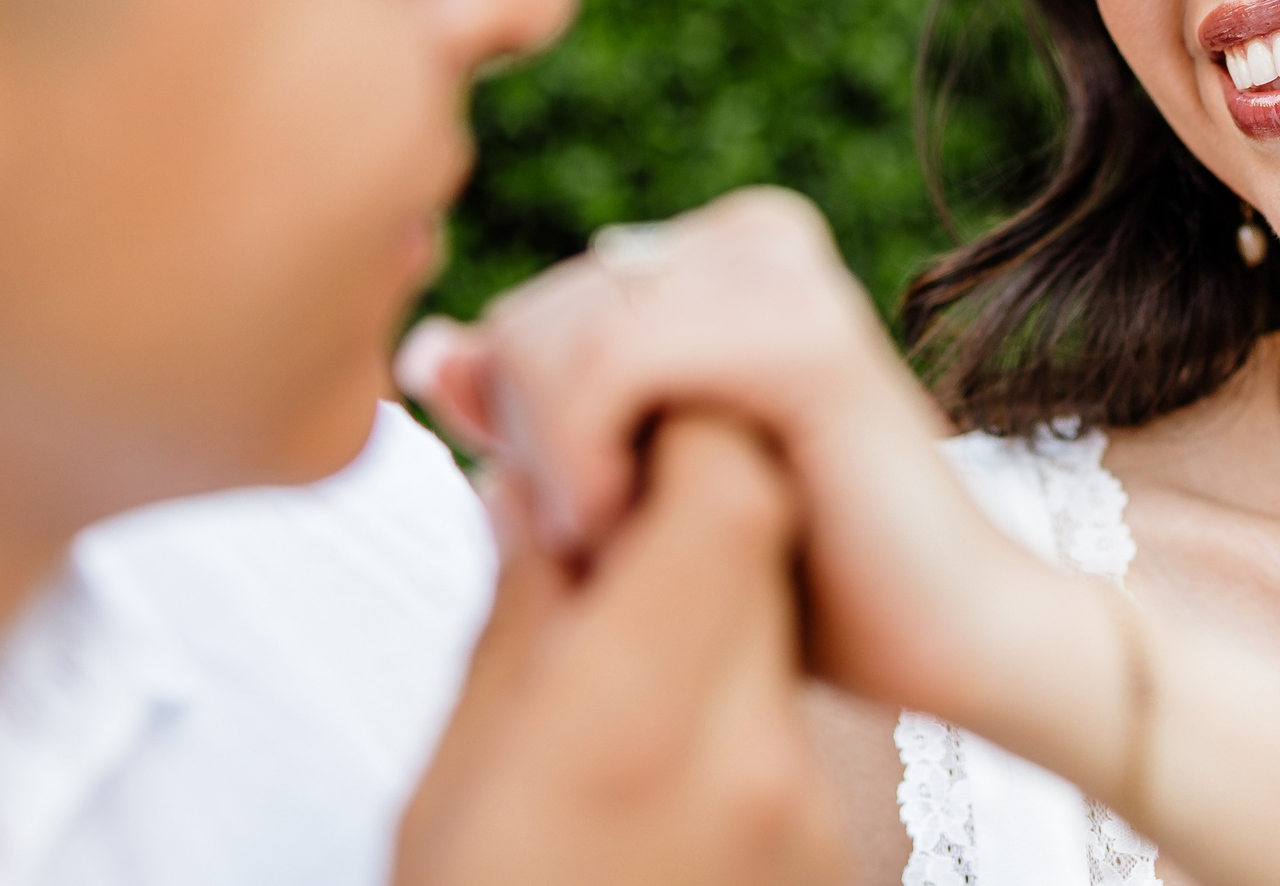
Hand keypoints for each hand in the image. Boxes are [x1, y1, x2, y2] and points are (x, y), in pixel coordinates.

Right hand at [394, 414, 844, 885]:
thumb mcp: (452, 788)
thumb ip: (512, 625)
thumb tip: (524, 490)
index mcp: (630, 729)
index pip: (727, 495)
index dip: (676, 434)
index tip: (604, 448)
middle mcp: (747, 763)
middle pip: (764, 544)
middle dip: (683, 499)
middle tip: (598, 523)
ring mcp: (804, 814)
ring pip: (772, 622)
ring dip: (701, 595)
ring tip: (612, 640)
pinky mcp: (827, 851)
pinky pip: (782, 714)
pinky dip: (721, 685)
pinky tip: (654, 725)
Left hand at [399, 188, 1087, 728]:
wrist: (952, 642)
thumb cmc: (801, 583)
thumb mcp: (632, 492)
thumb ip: (536, 419)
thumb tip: (430, 348)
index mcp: (716, 254)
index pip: (524, 315)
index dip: (526, 440)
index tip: (598, 525)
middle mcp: (748, 236)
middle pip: (525, 318)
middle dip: (539, 454)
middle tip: (619, 541)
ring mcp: (778, 269)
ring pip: (550, 336)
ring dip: (564, 467)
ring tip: (637, 537)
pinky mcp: (800, 331)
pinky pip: (606, 366)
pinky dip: (586, 462)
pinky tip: (630, 523)